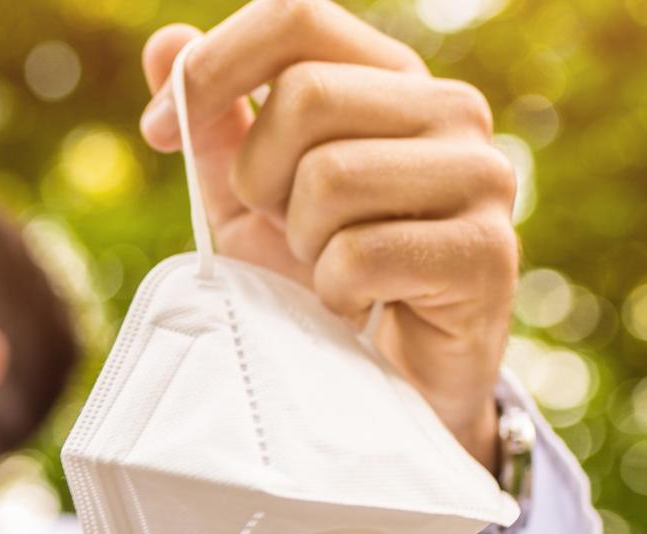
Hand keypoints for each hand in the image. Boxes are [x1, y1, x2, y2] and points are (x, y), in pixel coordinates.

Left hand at [137, 1, 516, 469]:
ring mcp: (481, 176)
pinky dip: (335, 293)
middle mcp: (449, 108)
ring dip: (303, 243)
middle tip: (286, 234)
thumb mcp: (251, 199)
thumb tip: (165, 43)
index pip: (295, 14)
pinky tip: (357, 306)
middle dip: (260, 180)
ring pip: (330, 177)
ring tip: (329, 270)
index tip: (158, 136)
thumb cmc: (320, 281)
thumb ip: (216, 122)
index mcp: (391, 79)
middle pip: (304, 97)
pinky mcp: (487, 252)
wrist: (389, 385)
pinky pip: (362, 253)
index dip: (211, 66)